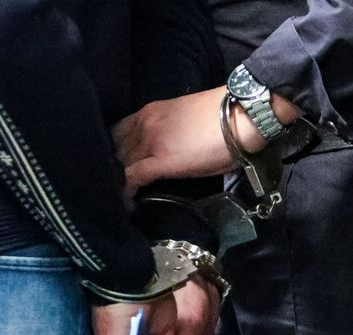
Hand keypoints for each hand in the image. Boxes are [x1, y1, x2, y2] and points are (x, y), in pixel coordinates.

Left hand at [112, 86, 299, 188]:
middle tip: (111, 187)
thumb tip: (165, 157)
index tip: (113, 169)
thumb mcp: (186, 126)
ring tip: (117, 198)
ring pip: (118, 162)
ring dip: (116, 180)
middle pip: (113, 147)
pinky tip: (126, 203)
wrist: (241, 116)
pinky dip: (125, 191)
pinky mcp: (159, 160)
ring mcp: (150, 141)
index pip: (117, 133)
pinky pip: (131, 177)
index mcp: (149, 113)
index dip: (112, 152)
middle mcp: (143, 124)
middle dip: (110, 167)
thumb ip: (167, 140)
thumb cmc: (223, 122)